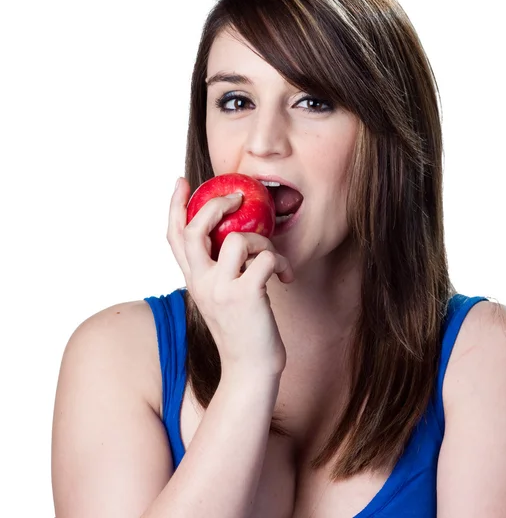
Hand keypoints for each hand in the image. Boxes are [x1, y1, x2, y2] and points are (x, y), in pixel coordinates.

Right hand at [167, 177, 293, 377]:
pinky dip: (281, 262)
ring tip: (273, 260)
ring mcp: (221, 289)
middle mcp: (201, 282)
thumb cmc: (243, 329)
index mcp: (193, 280)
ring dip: (264, 242)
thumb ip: (220, 270)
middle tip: (237, 197)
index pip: (174, 236)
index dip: (175, 206)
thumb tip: (237, 238)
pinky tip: (286, 278)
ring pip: (239, 238)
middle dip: (215, 204)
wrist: (250, 369)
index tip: (182, 182)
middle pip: (195, 230)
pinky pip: (266, 258)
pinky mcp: (246, 295)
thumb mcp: (221, 297)